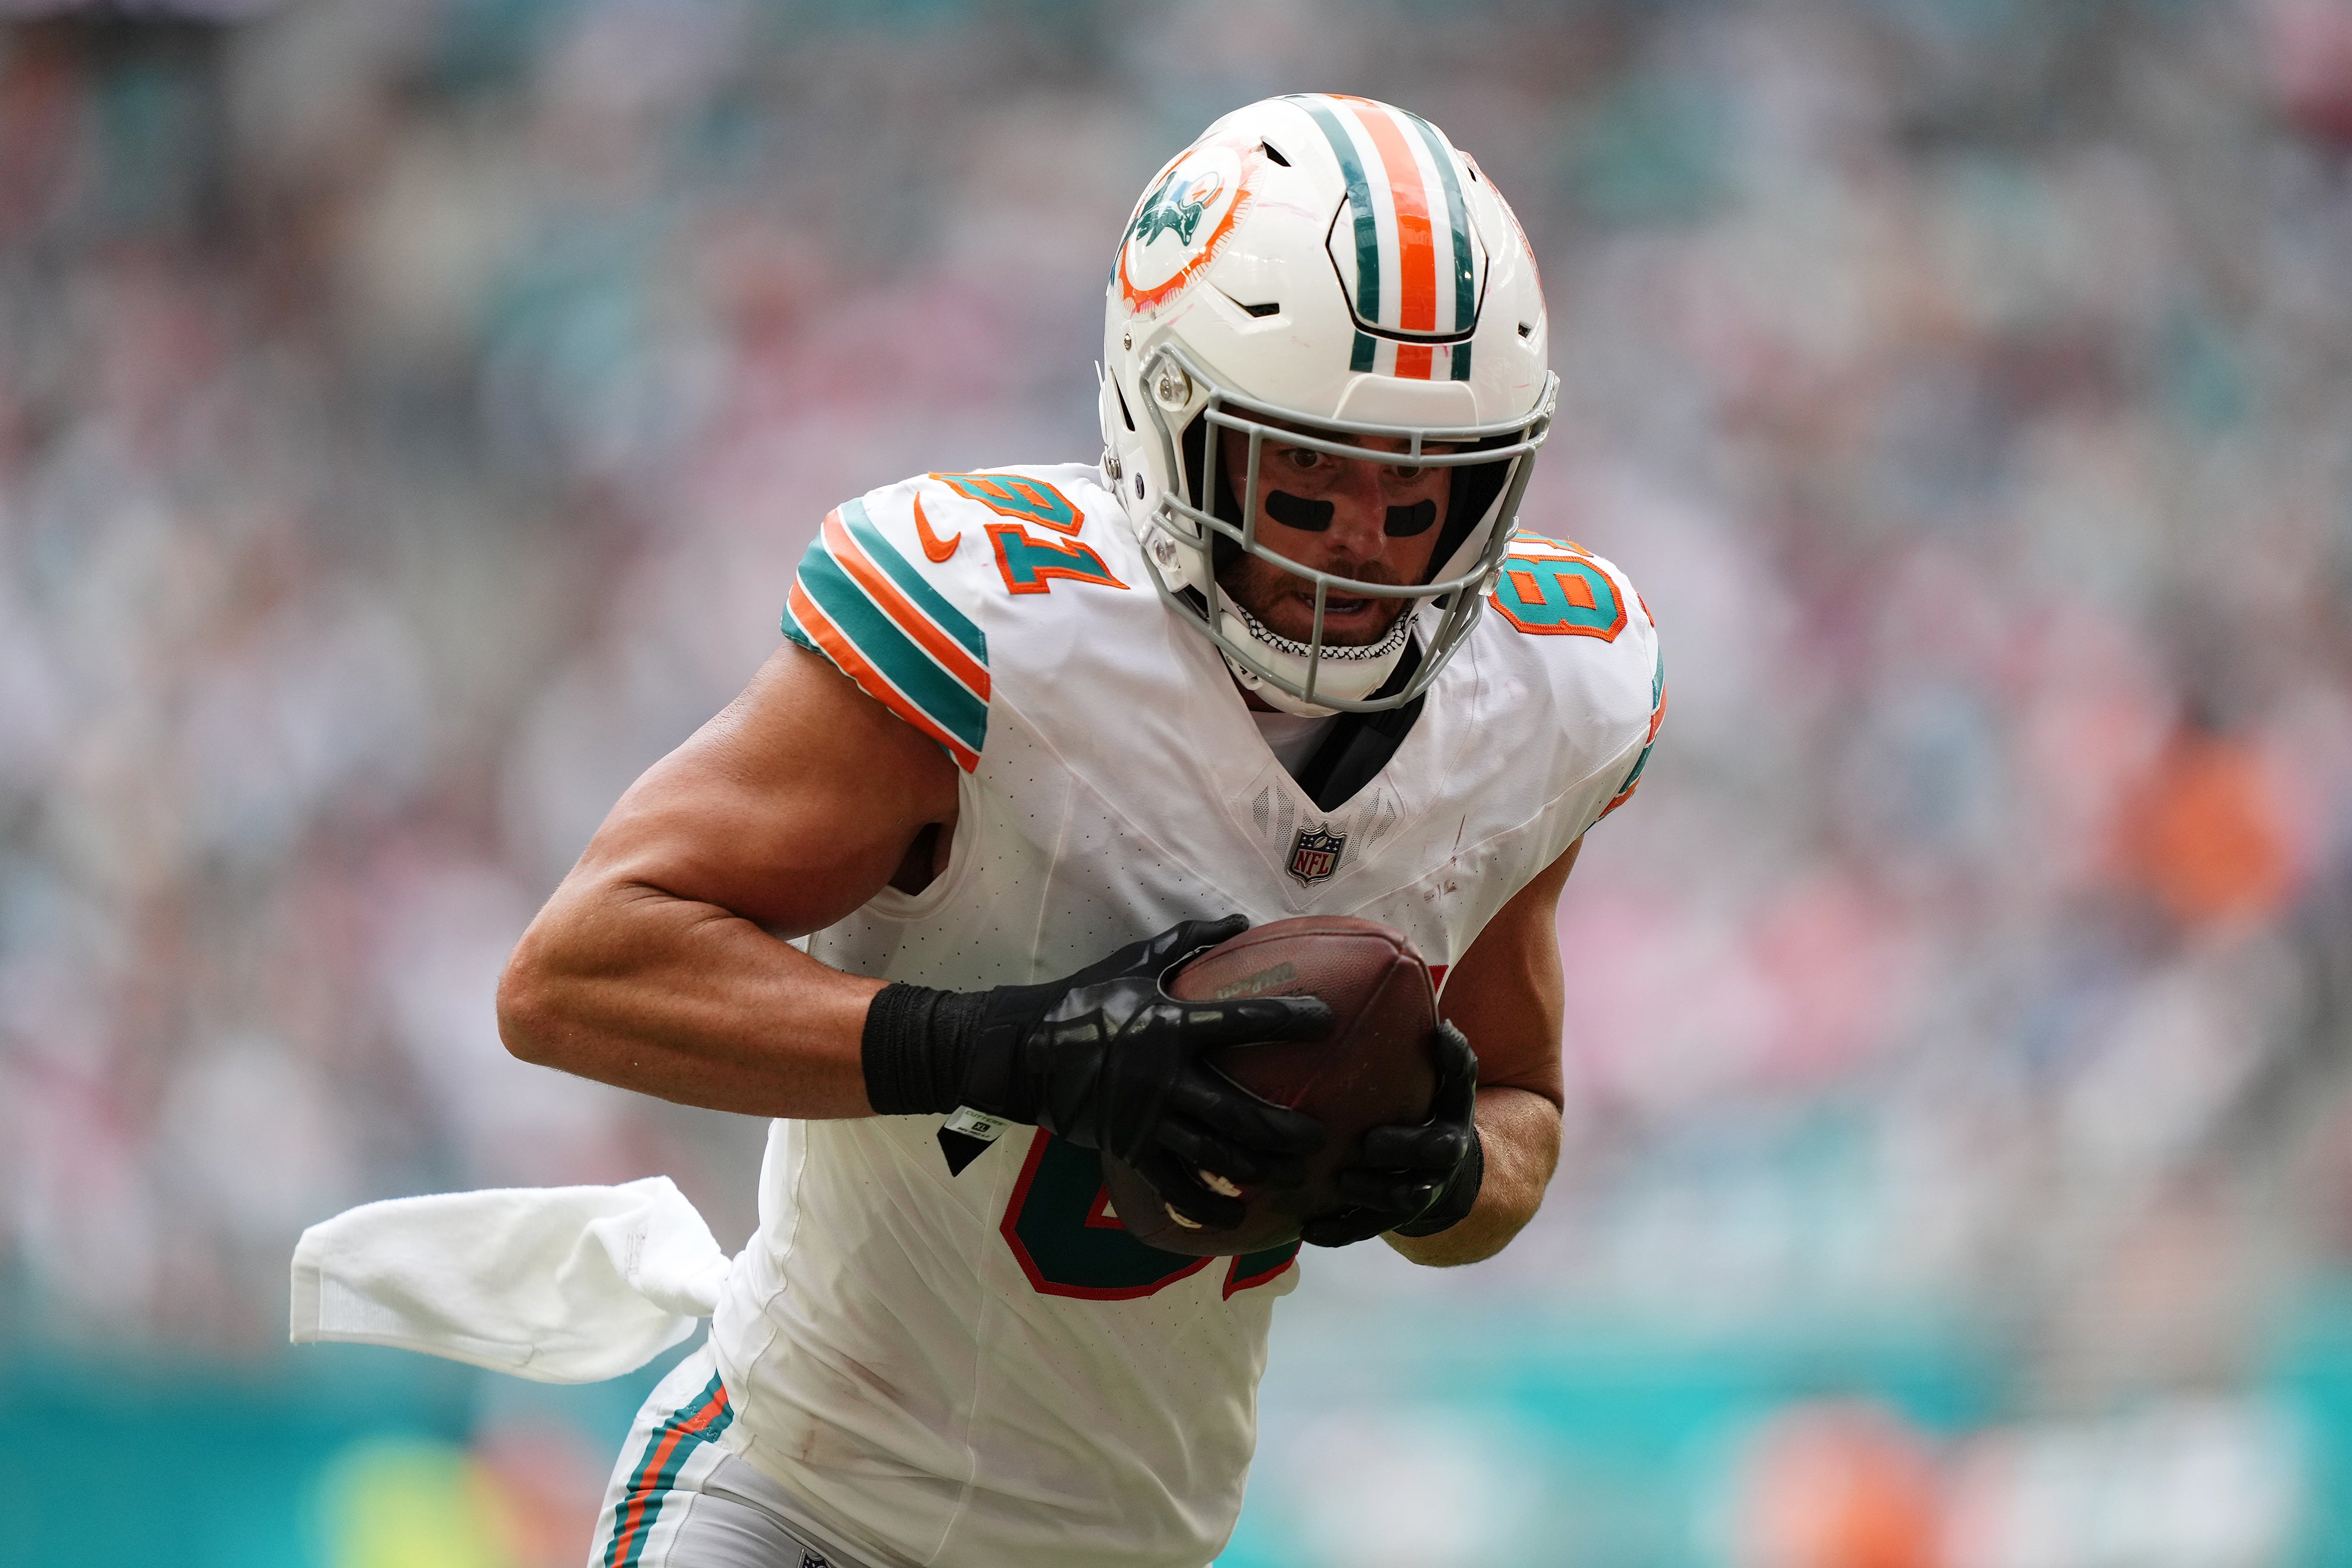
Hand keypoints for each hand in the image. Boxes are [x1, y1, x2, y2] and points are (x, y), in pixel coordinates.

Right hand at [862, 915, 1332, 1225]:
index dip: (1289, 1020)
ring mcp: (1147, 1121)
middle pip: (1241, 1112)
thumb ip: (1189, 942)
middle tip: (1322, 1137)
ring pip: (1216, 1158)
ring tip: (1294, 1178)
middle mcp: (1165, 1079)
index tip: (1327, 1020)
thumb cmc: (1084, 1000)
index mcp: (1171, 1026)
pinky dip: (1207, 1208)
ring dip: (1261, 1172)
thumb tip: (1241, 920)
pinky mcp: (1130, 1151)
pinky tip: (1236, 1218)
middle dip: (1287, 1129)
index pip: (1243, 1021)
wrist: (1021, 1051)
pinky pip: (1175, 1189)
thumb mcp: (1134, 962)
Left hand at [1299, 1020, 1483, 1246]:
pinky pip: (1363, 1229)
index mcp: (1453, 1113)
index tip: (1436, 1038)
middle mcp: (1442, 1157)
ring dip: (1369, 1191)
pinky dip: (1336, 1231)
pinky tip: (1307, 1229)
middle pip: (1434, 1153)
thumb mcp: (1440, 1086)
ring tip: (1340, 1181)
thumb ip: (1442, 1057)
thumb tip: (1440, 1023)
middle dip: (1404, 1146)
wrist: (1437, 1177)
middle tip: (1370, 1141)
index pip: (1462, 1084)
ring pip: (1399, 1199)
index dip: (1453, 1061)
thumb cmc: (1426, 1114)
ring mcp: (1417, 1192)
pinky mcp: (1387, 1219)